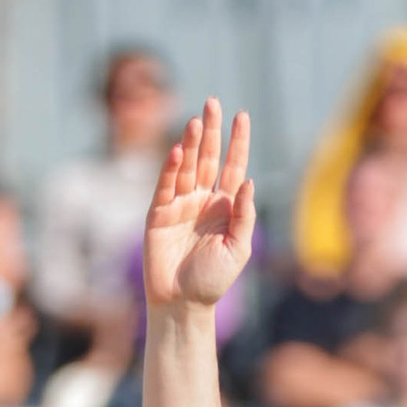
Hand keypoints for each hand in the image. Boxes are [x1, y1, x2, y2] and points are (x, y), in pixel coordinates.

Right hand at [142, 101, 255, 313]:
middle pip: (208, 158)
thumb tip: (249, 181)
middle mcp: (202, 201)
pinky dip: (171, 168)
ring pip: (186, 167)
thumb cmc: (213, 281)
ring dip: (191, 144)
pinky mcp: (157, 214)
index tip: (241, 115)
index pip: (233, 167)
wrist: (182, 304)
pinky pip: (165, 186)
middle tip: (212, 102)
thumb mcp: (239, 248)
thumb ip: (244, 215)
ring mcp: (179, 205)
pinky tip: (179, 150)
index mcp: (225, 207)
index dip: (237, 142)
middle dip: (211, 131)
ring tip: (196, 121)